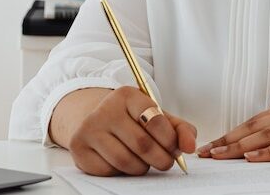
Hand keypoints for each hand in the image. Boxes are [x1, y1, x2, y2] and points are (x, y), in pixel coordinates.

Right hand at [61, 86, 197, 175]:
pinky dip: (122, 172)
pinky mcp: (79, 148)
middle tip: (166, 162)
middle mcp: (105, 109)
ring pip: (126, 161)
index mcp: (127, 95)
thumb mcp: (158, 117)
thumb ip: (181, 129)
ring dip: (142, 168)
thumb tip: (190, 147)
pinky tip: (124, 162)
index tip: (175, 148)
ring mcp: (89, 129)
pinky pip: (109, 170)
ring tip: (145, 162)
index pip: (155, 120)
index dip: (170, 140)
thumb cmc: (133, 121)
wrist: (97, 121)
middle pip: (142, 145)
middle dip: (161, 159)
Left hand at [198, 99, 269, 161]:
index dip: (232, 132)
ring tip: (220, 156)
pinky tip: (253, 158)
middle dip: (227, 140)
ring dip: (239, 147)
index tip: (214, 143)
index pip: (254, 121)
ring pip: (264, 136)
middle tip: (206, 152)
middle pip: (253, 128)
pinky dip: (268, 152)